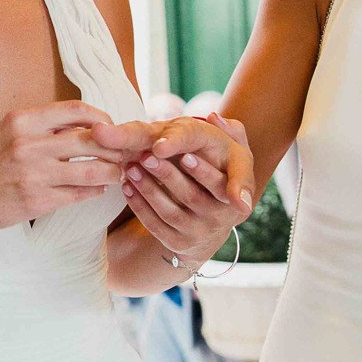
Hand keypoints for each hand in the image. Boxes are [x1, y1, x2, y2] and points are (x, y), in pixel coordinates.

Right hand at [0, 100, 127, 233]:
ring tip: (116, 174)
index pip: (77, 110)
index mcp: (23, 121)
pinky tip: (97, 189)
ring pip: (92, 171)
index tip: (110, 127)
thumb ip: (42, 127)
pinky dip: (94, 191)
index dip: (102, 118)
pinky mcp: (37, 201)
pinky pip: (79, 194)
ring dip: (112, 173)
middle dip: (116, 148)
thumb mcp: (7, 133)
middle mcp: (30, 144)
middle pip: (92, 139)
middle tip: (124, 153)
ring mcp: (34, 174)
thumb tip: (82, 125)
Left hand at [91, 115, 254, 261]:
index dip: (203, 171)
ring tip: (131, 168)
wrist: (208, 225)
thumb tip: (213, 117)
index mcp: (233, 196)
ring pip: (169, 212)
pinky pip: (155, 225)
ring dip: (148, 189)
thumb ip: (231, 133)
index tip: (185, 156)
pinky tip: (127, 187)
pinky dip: (139, 206)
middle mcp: (219, 219)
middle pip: (191, 197)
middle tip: (147, 156)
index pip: (221, 185)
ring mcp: (197, 233)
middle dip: (167, 175)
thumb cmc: (218, 177)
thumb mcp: (234, 156)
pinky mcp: (177, 244)